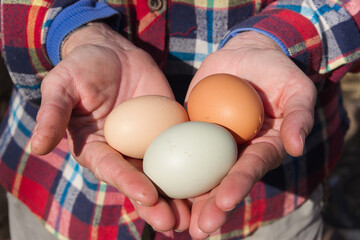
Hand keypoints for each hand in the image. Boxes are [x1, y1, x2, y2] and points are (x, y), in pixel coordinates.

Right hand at [30, 22, 189, 230]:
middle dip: (157, 204)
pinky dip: (197, 163)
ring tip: (197, 214)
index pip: (112, 169)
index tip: (149, 196)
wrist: (112, 52)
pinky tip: (213, 178)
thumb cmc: (82, 68)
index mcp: (97, 148)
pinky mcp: (169, 129)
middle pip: (141, 181)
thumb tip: (37, 147)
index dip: (129, 183)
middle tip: (175, 223)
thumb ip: (53, 115)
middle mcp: (123, 152)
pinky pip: (184, 145)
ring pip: (165, 172)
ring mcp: (149, 142)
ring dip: (180, 194)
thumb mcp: (63, 86)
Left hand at [184, 31, 316, 237]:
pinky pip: (177, 147)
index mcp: (261, 149)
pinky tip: (151, 183)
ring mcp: (210, 143)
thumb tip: (296, 147)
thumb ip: (299, 117)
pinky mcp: (190, 130)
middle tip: (198, 229)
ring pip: (197, 174)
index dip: (238, 186)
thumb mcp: (297, 90)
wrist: (246, 55)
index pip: (249, 170)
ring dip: (185, 198)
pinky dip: (165, 166)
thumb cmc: (277, 72)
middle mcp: (235, 153)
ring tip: (171, 222)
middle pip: (221, 183)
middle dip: (210, 207)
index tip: (225, 202)